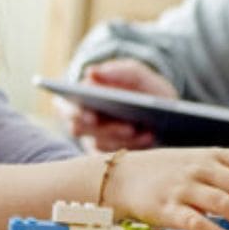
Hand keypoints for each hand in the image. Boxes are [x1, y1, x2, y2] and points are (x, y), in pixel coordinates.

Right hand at [59, 59, 176, 149]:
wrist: (161, 108)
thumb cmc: (141, 87)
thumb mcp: (135, 74)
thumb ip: (116, 71)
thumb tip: (91, 72)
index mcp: (80, 98)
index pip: (68, 109)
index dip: (77, 114)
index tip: (93, 117)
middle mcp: (83, 122)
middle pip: (85, 131)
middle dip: (108, 130)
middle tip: (129, 128)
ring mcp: (96, 140)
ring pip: (102, 144)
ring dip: (126, 139)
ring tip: (148, 132)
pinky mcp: (110, 156)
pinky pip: (116, 158)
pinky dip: (135, 147)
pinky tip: (149, 137)